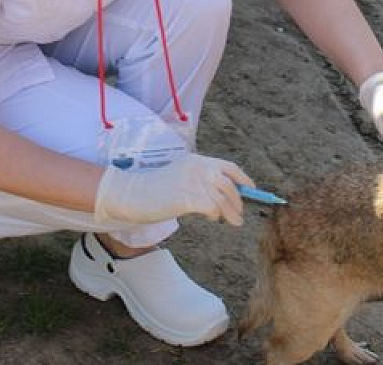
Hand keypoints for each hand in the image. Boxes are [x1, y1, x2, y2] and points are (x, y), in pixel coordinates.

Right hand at [94, 153, 254, 226]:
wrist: (131, 194)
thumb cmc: (153, 190)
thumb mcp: (180, 178)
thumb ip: (200, 182)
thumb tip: (223, 197)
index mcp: (196, 161)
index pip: (228, 167)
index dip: (243, 178)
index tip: (252, 189)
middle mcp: (198, 168)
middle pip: (229, 184)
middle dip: (238, 201)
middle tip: (239, 214)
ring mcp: (193, 182)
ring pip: (224, 198)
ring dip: (232, 212)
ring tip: (234, 222)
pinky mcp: (187, 197)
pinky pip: (212, 208)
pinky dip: (216, 215)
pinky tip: (211, 218)